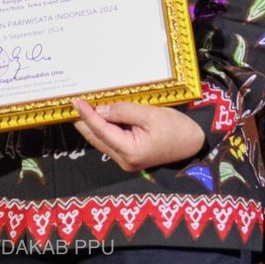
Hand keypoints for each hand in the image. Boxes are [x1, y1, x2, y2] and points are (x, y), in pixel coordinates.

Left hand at [71, 98, 204, 171]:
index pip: (102, 130)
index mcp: (131, 151)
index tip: (76, 102)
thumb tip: (100, 110)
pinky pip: (110, 143)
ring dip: (91, 126)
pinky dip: (102, 130)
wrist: (193, 143)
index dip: (87, 115)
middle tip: (71, 105)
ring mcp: (126, 162)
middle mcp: (124, 160)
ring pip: (102, 142)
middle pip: (97, 139)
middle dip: (83, 122)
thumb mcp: (150, 114)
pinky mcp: (129, 158)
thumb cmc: (176, 127)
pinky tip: (96, 117)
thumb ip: (124, 111)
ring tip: (80, 109)